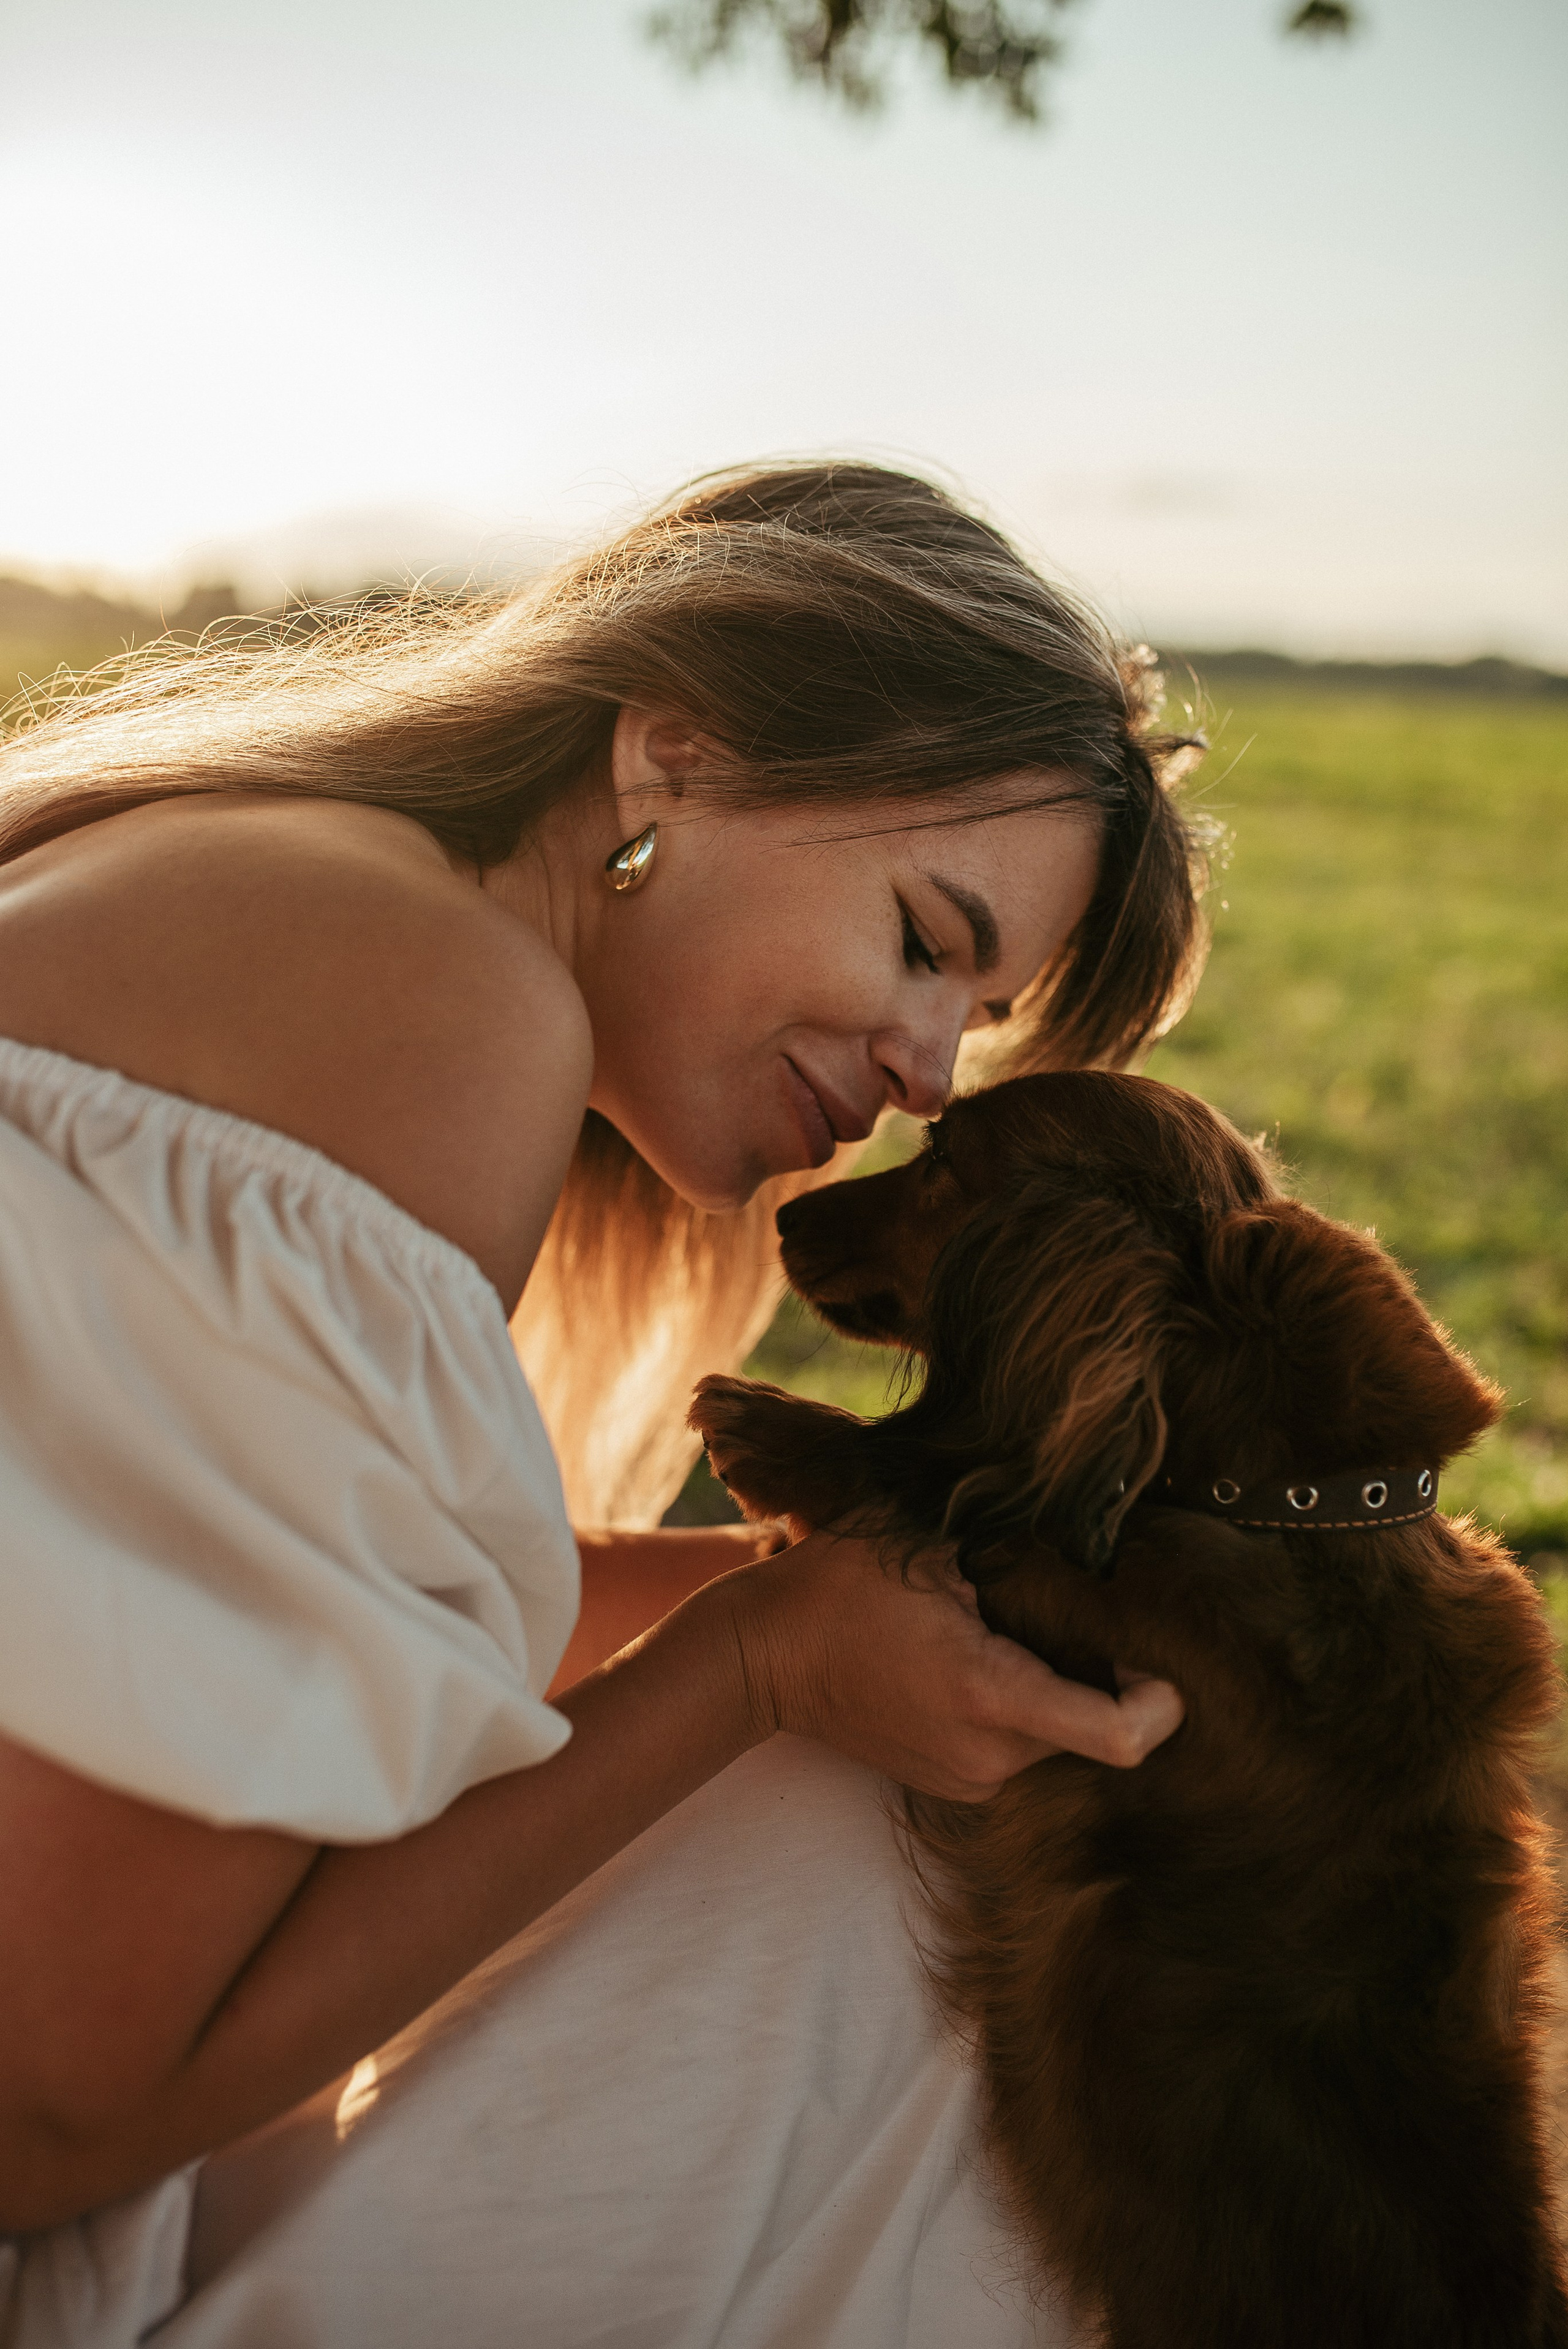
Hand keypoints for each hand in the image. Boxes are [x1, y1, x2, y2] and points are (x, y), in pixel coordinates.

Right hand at [729, 1531, 1184, 1802]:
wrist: (762, 1655)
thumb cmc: (839, 1585)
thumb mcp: (928, 1546)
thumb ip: (1013, 1549)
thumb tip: (1093, 1534)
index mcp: (990, 1694)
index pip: (1119, 1734)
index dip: (1161, 1702)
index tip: (1162, 1664)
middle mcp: (987, 1756)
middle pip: (1092, 1724)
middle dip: (1095, 1671)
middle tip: (1065, 1610)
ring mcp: (967, 1778)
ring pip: (1053, 1734)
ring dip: (1051, 1686)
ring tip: (1003, 1628)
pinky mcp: (950, 1783)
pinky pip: (1016, 1746)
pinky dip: (1017, 1706)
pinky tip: (974, 1657)